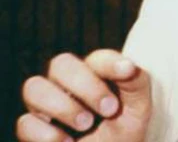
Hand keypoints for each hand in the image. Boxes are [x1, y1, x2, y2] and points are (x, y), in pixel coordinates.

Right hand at [17, 49, 150, 141]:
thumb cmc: (123, 134)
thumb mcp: (138, 108)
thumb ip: (136, 83)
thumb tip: (128, 66)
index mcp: (93, 75)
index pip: (96, 58)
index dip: (110, 62)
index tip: (128, 73)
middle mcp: (65, 86)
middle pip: (60, 64)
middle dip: (86, 85)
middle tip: (109, 109)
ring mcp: (45, 108)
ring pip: (34, 87)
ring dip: (64, 106)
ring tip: (86, 124)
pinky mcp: (32, 133)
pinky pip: (25, 123)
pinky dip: (48, 134)